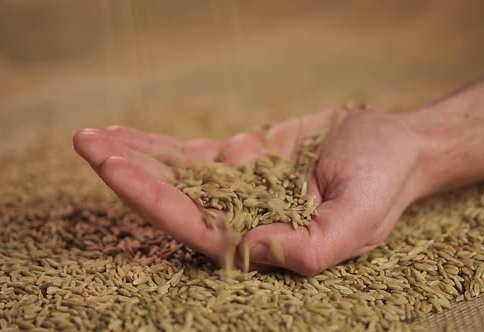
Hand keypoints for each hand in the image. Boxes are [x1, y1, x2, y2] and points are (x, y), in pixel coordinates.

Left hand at [73, 107, 431, 274]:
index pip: (200, 230)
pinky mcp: (241, 162)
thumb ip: (311, 247)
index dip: (158, 202)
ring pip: (177, 177)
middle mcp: (246, 221)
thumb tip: (252, 250)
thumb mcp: (358, 219)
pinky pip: (192, 156)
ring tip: (89, 139)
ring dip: (134, 158)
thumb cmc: (383, 185)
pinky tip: (123, 136)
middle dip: (132, 175)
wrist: (395, 145)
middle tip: (88, 146)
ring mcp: (239, 190)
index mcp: (268, 246)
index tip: (118, 172)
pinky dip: (158, 146)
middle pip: (176, 203)